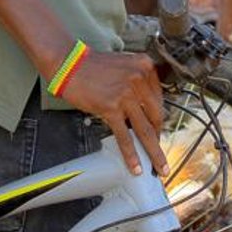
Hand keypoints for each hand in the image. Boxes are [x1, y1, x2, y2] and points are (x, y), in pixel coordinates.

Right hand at [63, 50, 167, 177]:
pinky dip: (131, 154)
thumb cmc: (93, 66)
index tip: (159, 132)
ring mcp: (126, 93)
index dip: (159, 119)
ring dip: (153, 152)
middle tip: (162, 155)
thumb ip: (137, 84)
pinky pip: (124, 136)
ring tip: (159, 168)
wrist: (69, 63)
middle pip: (156, 116)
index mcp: (145, 66)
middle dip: (160, 138)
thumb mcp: (124, 67)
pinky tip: (135, 166)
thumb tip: (144, 112)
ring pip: (144, 129)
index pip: (159, 99)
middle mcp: (139, 78)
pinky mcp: (111, 107)